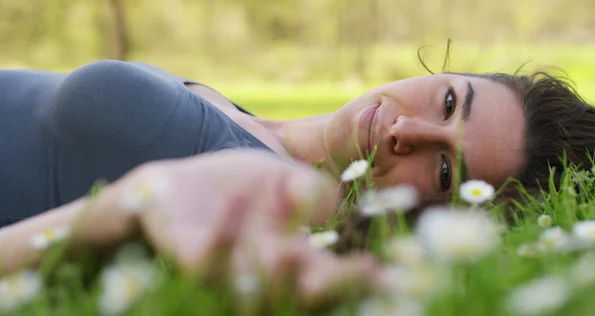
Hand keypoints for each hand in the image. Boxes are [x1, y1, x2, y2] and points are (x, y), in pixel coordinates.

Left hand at [104, 150, 380, 308]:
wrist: (179, 184)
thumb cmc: (238, 186)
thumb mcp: (283, 179)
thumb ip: (310, 190)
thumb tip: (330, 205)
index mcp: (290, 257)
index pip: (330, 278)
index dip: (358, 279)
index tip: (388, 270)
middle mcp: (261, 273)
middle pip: (302, 295)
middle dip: (333, 287)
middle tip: (365, 274)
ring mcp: (225, 271)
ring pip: (255, 292)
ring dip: (277, 277)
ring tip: (296, 255)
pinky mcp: (189, 259)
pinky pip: (209, 255)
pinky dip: (226, 230)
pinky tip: (240, 200)